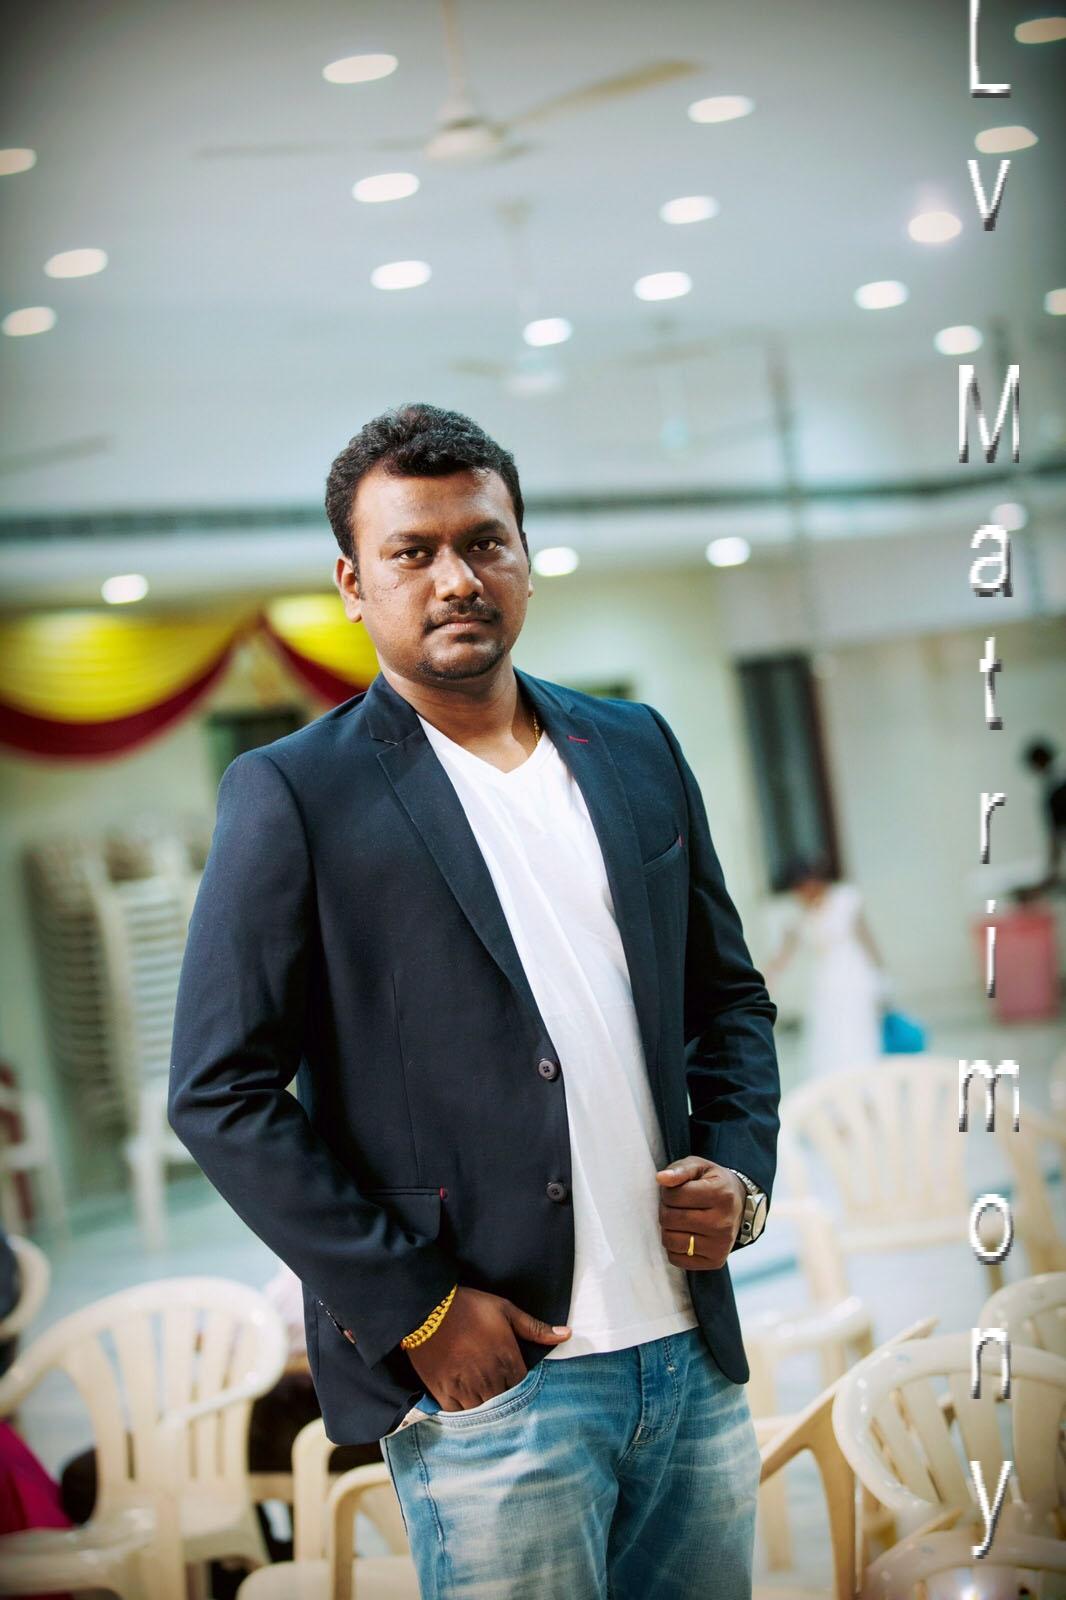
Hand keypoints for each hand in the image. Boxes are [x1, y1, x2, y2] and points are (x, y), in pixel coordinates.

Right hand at [405, 1286, 570, 1411]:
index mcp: (508, 1359)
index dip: (521, 1387)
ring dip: (485, 1408)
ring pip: (484, 1412)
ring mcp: (467, 1388)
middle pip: (505, 1403)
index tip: (516, 1384)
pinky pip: (459, 1415)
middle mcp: (490, 1378)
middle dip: (504, 1399)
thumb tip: (566, 1334)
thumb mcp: (505, 1310)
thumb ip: (535, 1327)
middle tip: (499, 1394)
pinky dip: (464, 1412)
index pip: (523, 1388)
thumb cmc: (469, 1306)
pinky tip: (465, 1403)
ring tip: (483, 1400)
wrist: (428, 1307)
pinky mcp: (444, 1392)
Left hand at [655, 1156, 744, 1270]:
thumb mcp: (699, 1167)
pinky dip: (674, 1247)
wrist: (738, 1205)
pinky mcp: (716, 1260)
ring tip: (679, 1220)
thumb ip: (679, 1169)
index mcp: (721, 1194)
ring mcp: (720, 1245)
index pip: (674, 1196)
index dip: (667, 1192)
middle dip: (666, 1210)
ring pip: (671, 1241)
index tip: (676, 1191)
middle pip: (670, 1219)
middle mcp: (723, 1222)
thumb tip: (661, 1178)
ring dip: (668, 1229)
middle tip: (676, 1206)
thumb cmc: (713, 1184)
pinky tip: (685, 1235)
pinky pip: (676, 1258)